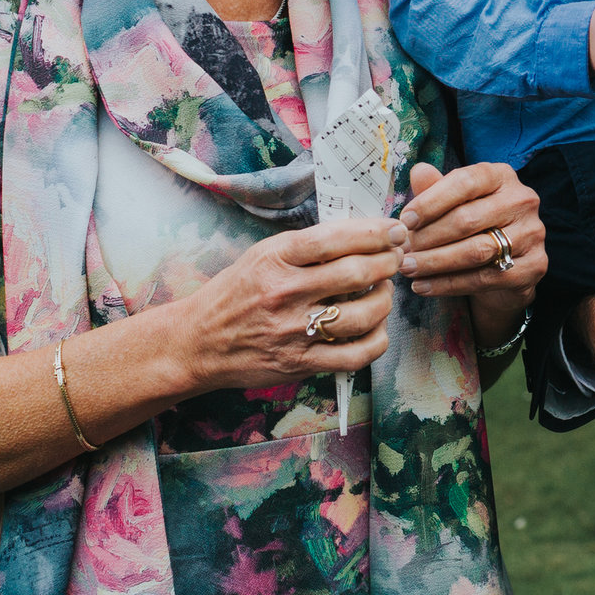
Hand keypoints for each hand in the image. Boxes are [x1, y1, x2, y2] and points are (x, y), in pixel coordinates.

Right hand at [176, 218, 403, 393]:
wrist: (198, 342)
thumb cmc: (236, 293)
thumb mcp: (262, 256)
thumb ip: (307, 246)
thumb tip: (362, 234)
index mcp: (275, 259)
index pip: (335, 238)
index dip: (374, 231)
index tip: (395, 230)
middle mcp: (285, 293)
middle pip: (356, 272)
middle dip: (388, 263)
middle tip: (396, 259)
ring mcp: (293, 331)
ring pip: (363, 314)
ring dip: (386, 300)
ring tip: (385, 291)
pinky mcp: (300, 363)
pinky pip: (356, 354)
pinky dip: (377, 340)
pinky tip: (377, 328)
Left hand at [397, 160, 545, 349]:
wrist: (505, 268)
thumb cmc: (475, 227)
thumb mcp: (454, 204)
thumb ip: (436, 189)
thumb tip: (417, 171)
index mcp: (502, 176)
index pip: (465, 182)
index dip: (431, 201)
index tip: (405, 220)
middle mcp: (523, 200)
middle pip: (467, 219)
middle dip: (428, 237)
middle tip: (401, 251)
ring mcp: (532, 233)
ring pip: (475, 251)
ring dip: (435, 262)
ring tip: (407, 268)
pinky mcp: (534, 265)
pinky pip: (485, 278)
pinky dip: (448, 284)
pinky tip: (423, 286)